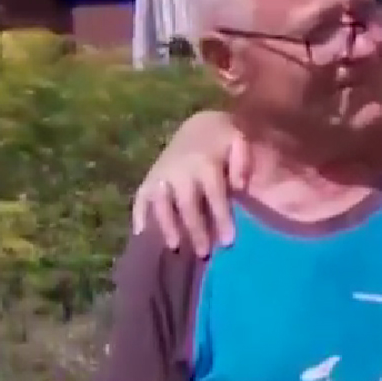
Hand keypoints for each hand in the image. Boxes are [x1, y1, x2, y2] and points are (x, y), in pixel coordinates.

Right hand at [130, 113, 251, 257]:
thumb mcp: (240, 141)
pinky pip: (140, 198)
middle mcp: (180, 171)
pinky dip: (139, 215)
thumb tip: (239, 186)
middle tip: (203, 253)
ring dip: (166, 226)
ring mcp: (161, 175)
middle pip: (186, 204)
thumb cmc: (224, 141)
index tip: (228, 242)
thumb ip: (242, 162)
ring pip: (161, 203)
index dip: (221, 219)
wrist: (199, 127)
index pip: (214, 195)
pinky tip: (141, 235)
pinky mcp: (149, 178)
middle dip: (195, 229)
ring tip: (173, 247)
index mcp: (205, 164)